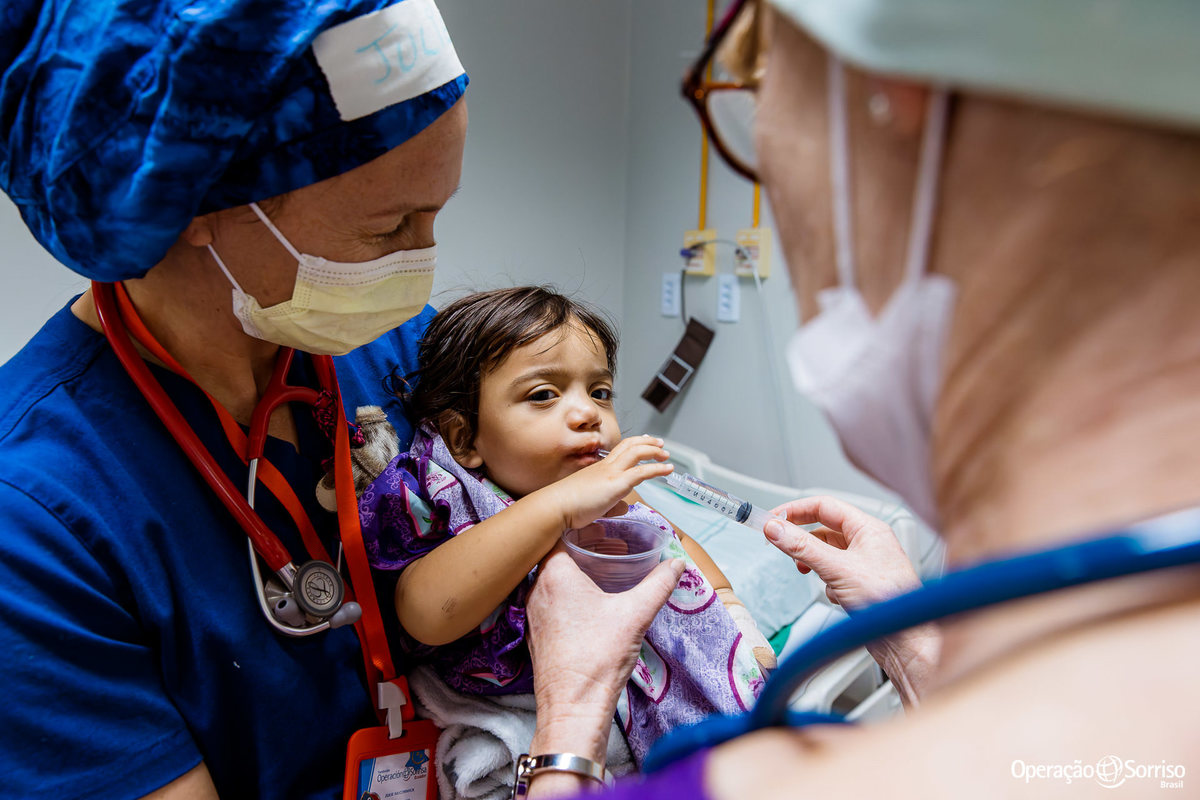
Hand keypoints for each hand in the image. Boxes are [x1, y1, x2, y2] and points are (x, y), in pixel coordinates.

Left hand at [526, 542, 684, 761]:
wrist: (573, 706)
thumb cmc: (598, 657)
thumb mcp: (636, 614)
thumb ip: (658, 584)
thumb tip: (676, 563)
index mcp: (554, 575)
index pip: (562, 535)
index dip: (584, 528)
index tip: (605, 527)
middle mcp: (536, 590)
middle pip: (557, 556)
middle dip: (584, 548)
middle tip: (610, 546)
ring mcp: (533, 614)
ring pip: (552, 580)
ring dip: (576, 572)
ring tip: (604, 572)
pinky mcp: (536, 634)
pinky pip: (550, 602)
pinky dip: (568, 595)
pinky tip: (591, 604)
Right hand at [542, 435, 672, 530]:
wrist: (555, 507)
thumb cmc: (567, 508)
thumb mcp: (591, 503)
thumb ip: (608, 503)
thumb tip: (621, 507)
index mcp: (598, 468)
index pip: (619, 450)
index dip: (635, 445)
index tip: (645, 444)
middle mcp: (605, 466)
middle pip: (630, 445)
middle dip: (648, 443)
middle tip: (659, 443)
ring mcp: (611, 473)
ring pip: (637, 452)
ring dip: (655, 451)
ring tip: (667, 455)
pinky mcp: (616, 484)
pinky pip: (642, 472)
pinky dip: (657, 468)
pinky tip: (667, 469)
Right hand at [763, 495, 939, 703]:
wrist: (905, 641)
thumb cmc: (889, 602)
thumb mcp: (837, 569)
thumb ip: (802, 547)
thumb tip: (776, 529)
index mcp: (868, 529)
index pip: (824, 506)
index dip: (795, 510)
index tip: (773, 518)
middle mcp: (868, 543)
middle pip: (823, 529)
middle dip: (802, 540)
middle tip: (780, 543)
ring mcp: (864, 564)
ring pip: (827, 553)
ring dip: (814, 563)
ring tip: (806, 570)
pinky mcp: (860, 584)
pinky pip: (833, 574)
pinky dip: (827, 583)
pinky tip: (834, 594)